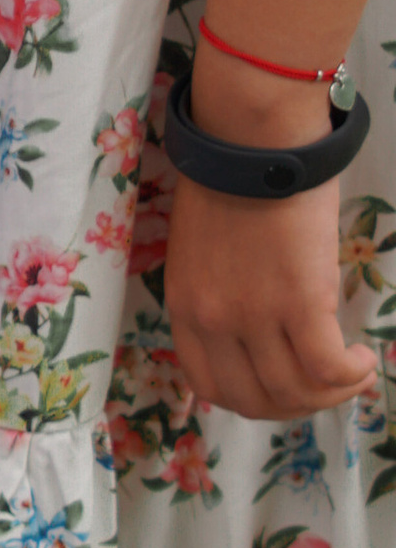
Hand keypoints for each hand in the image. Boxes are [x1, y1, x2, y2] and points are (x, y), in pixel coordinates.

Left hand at [165, 166, 377, 420]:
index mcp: (184, 306)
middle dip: (295, 406)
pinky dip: (351, 375)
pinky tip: (363, 360)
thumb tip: (257, 329)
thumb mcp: (204, 251)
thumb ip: (220, 293)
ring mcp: (254, 315)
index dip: (250, 399)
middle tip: (325, 387)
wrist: (252, 140)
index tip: (280, 387)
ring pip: (294, 392)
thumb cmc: (233, 182)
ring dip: (331, 394)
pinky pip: (328, 368)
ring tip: (353, 372)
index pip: (208, 386)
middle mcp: (213, 320)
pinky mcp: (299, 303)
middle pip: (254, 400)